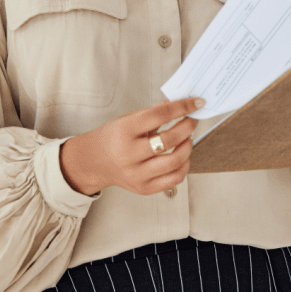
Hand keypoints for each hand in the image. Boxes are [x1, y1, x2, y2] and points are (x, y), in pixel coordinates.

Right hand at [60, 97, 202, 194]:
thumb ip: (154, 113)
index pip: (160, 115)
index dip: (182, 107)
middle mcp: (129, 154)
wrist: (94, 162)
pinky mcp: (144, 188)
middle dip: (187, 127)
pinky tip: (182, 157)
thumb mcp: (128, 119)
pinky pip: (174, 179)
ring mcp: (136, 174)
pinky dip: (184, 166)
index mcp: (124, 130)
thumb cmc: (113, 138)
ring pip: (175, 161)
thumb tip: (180, 103)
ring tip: (187, 139)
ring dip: (188, 147)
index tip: (196, 103)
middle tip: (191, 122)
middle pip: (169, 140)